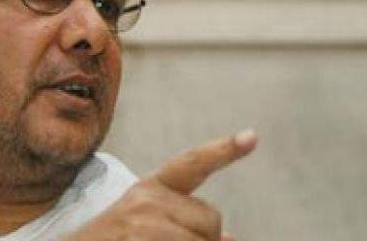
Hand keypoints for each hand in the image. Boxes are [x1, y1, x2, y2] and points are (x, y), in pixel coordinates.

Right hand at [65, 129, 257, 240]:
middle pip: (212, 219)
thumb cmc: (114, 239)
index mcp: (149, 189)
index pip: (191, 164)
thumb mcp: (145, 224)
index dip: (223, 151)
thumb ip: (184, 223)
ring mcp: (145, 227)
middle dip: (206, 239)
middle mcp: (148, 201)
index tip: (252, 136)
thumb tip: (232, 239)